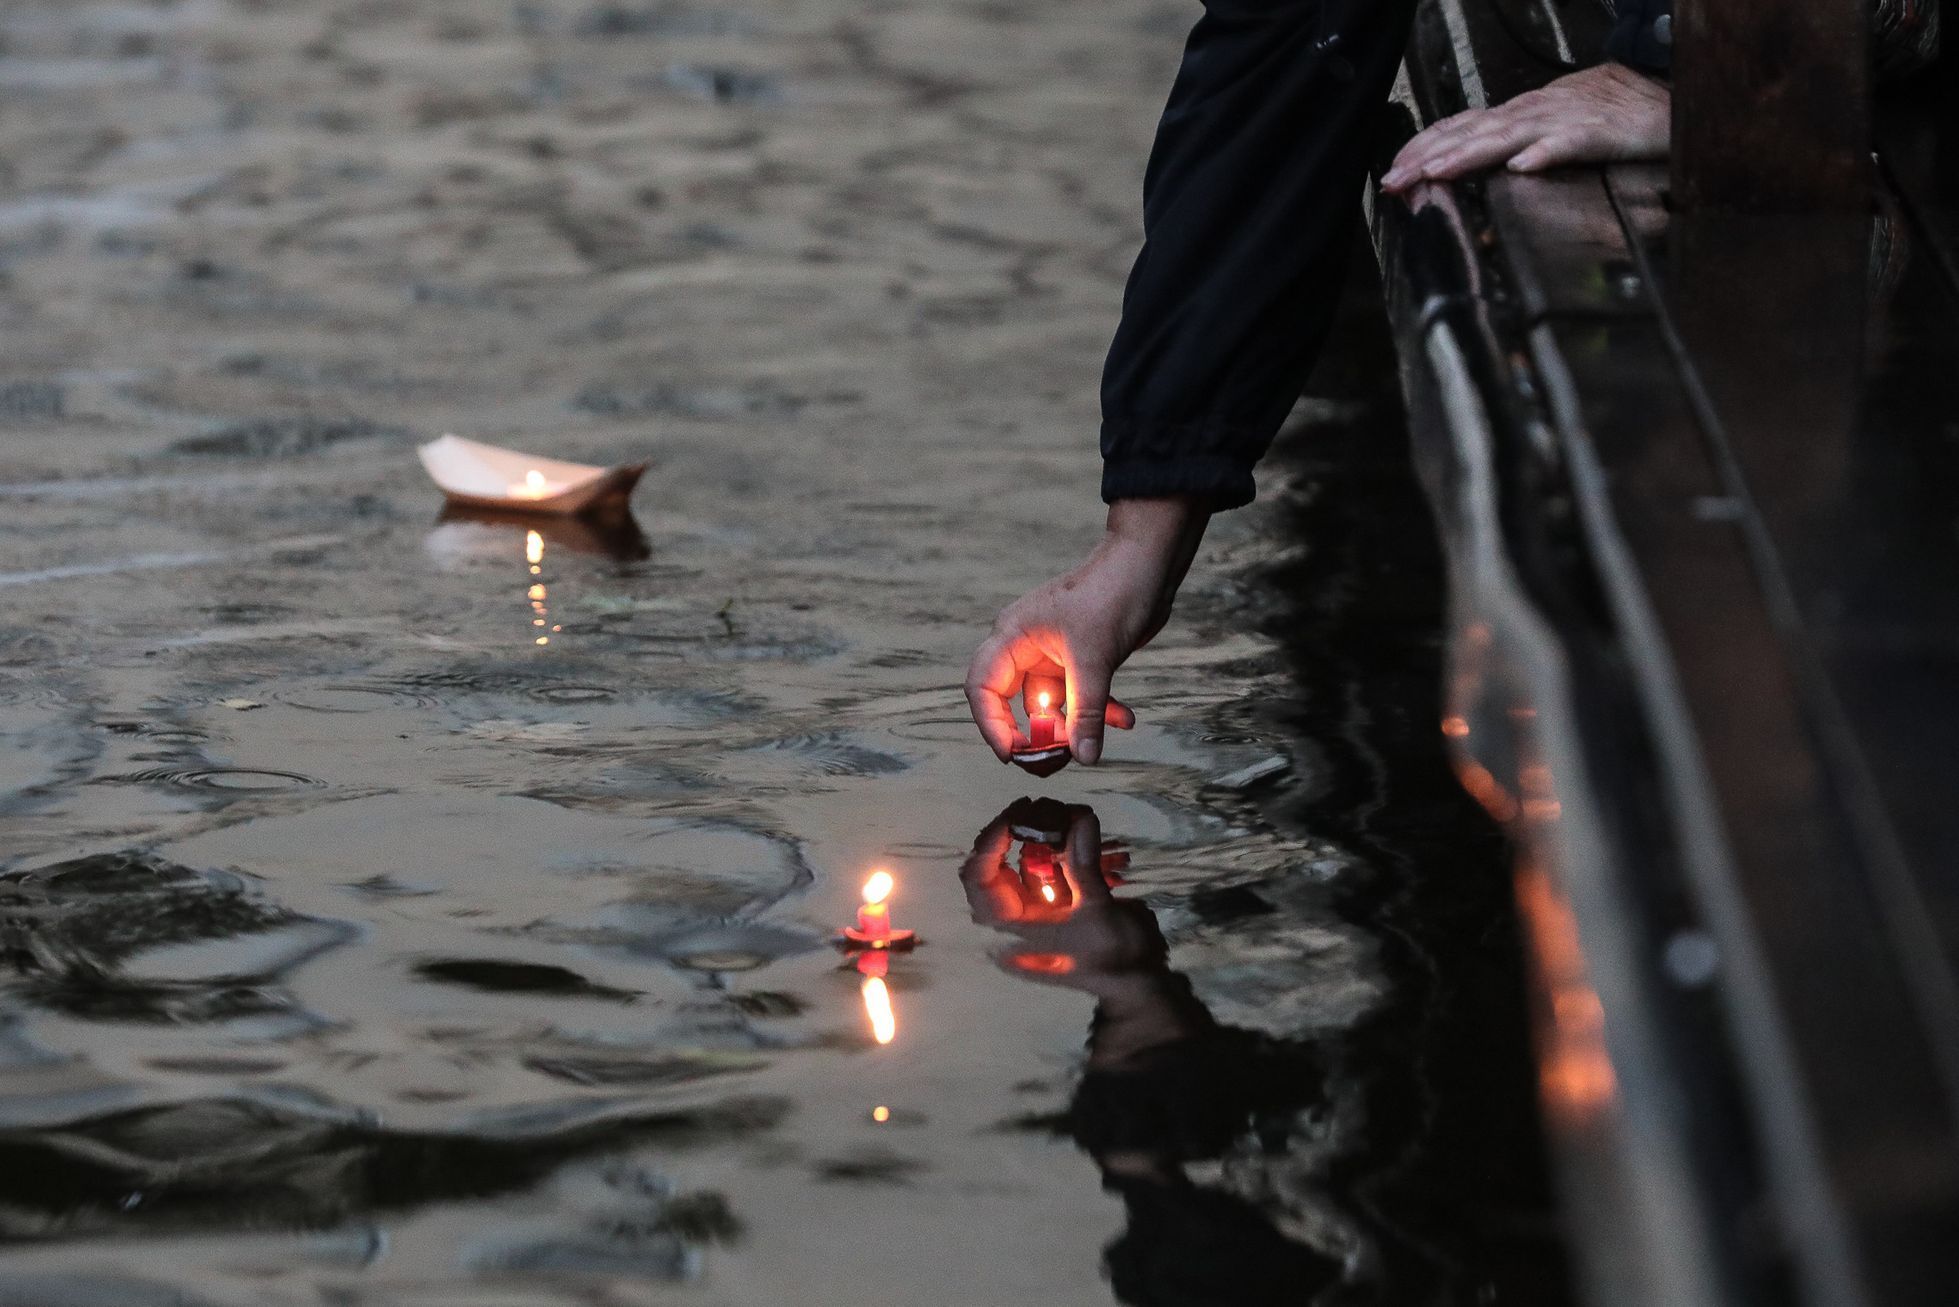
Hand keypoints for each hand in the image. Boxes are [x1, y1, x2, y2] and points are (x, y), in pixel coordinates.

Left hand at [957, 806, 1164, 977]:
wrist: (1143, 976)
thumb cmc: (1115, 958)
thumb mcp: (1098, 914)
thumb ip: (1085, 866)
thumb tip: (1082, 818)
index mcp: (1014, 924)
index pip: (979, 878)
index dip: (990, 842)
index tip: (1018, 813)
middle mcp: (1020, 909)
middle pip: (1002, 857)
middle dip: (1026, 827)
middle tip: (1052, 806)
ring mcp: (1041, 898)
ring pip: (1031, 852)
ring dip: (1052, 828)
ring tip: (1079, 812)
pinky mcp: (1064, 890)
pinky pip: (1057, 856)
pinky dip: (1071, 840)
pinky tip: (1088, 824)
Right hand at [966, 497, 1208, 767]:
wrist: (1149, 565)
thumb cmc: (1112, 594)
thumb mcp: (1095, 659)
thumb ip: (1087, 712)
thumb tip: (1085, 757)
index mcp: (1013, 636)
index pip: (983, 688)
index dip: (992, 725)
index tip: (1012, 754)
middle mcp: (1026, 646)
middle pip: (1013, 704)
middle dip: (1036, 734)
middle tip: (1054, 760)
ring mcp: (1053, 653)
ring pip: (1051, 706)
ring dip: (1073, 727)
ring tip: (1097, 741)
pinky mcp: (1080, 658)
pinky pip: (1078, 696)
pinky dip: (1097, 712)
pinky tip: (1125, 719)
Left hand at [1381, 63, 1668, 192]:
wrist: (1669, 100)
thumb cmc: (1616, 117)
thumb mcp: (1555, 129)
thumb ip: (1520, 143)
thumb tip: (1487, 164)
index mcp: (1526, 113)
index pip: (1465, 126)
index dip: (1426, 147)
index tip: (1394, 171)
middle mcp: (1538, 112)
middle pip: (1474, 132)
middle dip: (1430, 155)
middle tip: (1395, 178)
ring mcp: (1567, 120)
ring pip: (1510, 136)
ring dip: (1470, 154)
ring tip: (1437, 171)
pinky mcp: (1601, 133)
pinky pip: (1570, 143)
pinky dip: (1545, 153)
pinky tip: (1522, 167)